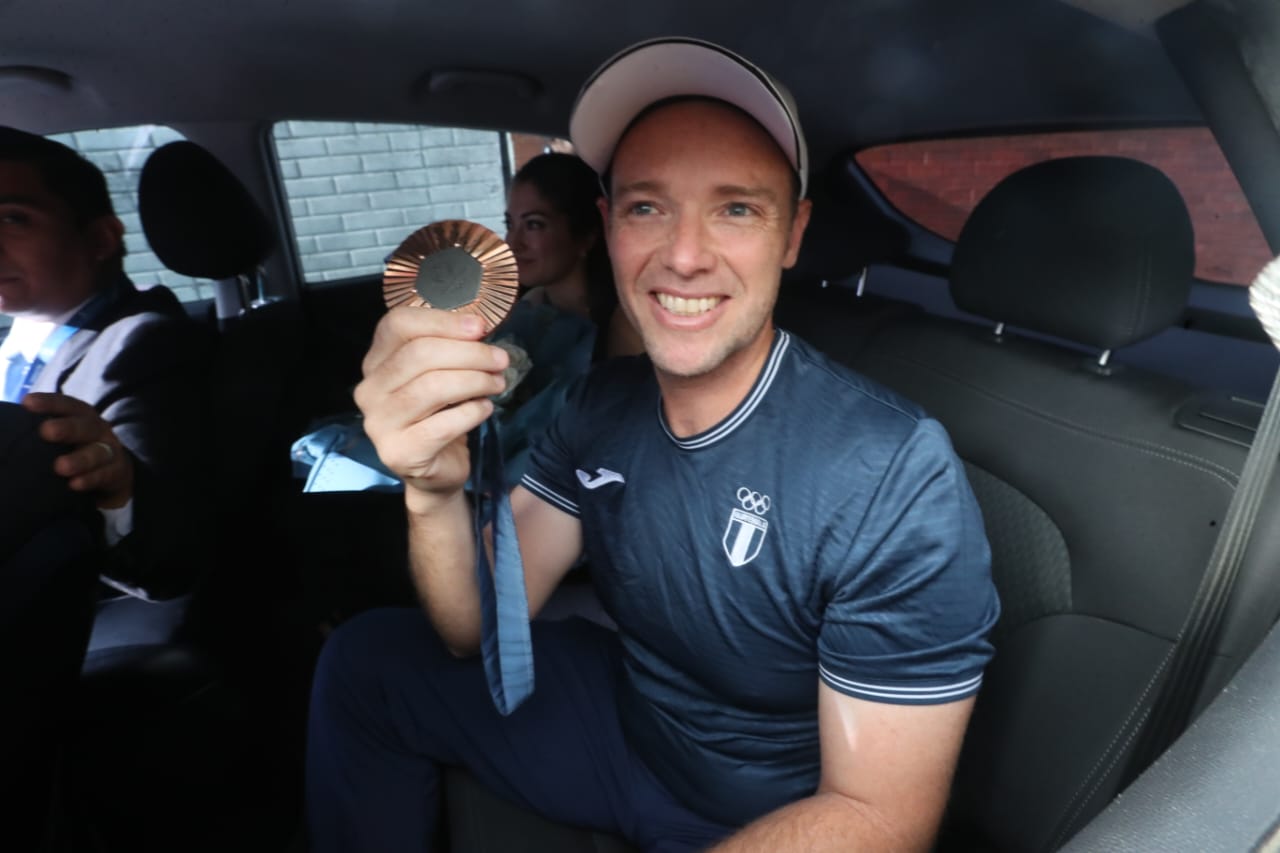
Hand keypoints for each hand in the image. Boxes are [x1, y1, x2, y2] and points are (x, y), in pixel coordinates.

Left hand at [22, 392, 133, 508]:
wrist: (113, 471)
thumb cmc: (76, 449)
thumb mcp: (64, 435)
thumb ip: (41, 433)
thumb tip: (7, 427)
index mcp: (82, 416)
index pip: (67, 405)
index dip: (49, 403)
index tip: (27, 403)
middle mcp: (98, 430)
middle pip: (84, 426)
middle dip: (67, 428)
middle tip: (47, 431)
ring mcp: (109, 451)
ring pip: (97, 452)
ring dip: (80, 459)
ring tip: (60, 467)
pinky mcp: (116, 472)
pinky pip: (104, 475)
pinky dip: (90, 479)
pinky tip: (75, 484)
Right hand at [354, 307, 508, 510]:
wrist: (435, 470)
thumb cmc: (440, 415)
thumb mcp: (441, 374)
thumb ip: (450, 348)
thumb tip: (478, 328)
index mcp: (376, 361)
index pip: (398, 324)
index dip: (442, 321)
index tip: (480, 327)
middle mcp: (370, 389)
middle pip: (419, 354)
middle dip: (469, 353)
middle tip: (501, 360)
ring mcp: (380, 423)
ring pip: (432, 387)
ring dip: (475, 381)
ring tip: (497, 384)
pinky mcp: (399, 452)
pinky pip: (443, 424)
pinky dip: (472, 412)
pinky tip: (485, 409)